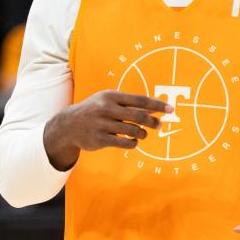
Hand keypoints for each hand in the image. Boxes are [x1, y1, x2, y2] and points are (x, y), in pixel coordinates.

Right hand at [44, 90, 170, 169]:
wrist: (69, 125)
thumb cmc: (94, 111)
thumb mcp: (107, 101)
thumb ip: (129, 104)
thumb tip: (155, 110)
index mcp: (110, 96)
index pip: (139, 100)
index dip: (156, 105)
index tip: (170, 109)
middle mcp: (106, 109)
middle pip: (138, 116)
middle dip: (153, 122)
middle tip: (159, 125)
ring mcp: (101, 124)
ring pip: (132, 130)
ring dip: (142, 133)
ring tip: (142, 134)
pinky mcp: (99, 139)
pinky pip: (124, 142)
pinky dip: (132, 143)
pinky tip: (133, 142)